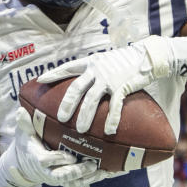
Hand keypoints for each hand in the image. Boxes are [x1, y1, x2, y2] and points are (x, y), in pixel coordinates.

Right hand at [9, 108, 99, 186]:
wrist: (25, 164)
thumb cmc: (27, 143)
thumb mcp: (24, 133)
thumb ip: (25, 123)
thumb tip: (21, 111)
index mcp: (36, 158)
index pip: (45, 161)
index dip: (58, 159)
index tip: (71, 156)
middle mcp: (47, 171)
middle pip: (61, 176)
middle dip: (77, 172)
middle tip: (91, 164)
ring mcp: (56, 177)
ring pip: (72, 182)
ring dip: (88, 178)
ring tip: (102, 171)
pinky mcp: (64, 180)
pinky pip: (78, 184)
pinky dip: (92, 179)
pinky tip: (105, 172)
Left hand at [38, 36, 173, 134]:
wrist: (146, 56)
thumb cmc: (124, 60)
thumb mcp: (105, 60)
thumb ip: (93, 69)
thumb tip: (82, 81)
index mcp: (90, 63)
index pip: (68, 67)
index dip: (53, 74)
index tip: (39, 80)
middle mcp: (97, 70)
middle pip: (76, 88)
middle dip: (67, 104)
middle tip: (61, 118)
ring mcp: (109, 78)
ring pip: (92, 99)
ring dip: (85, 116)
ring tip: (80, 130)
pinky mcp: (122, 86)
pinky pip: (115, 105)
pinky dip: (111, 118)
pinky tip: (108, 131)